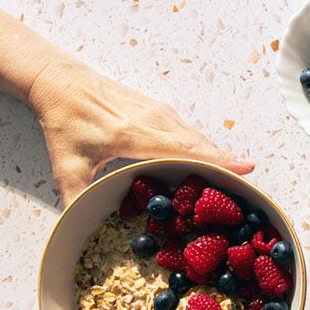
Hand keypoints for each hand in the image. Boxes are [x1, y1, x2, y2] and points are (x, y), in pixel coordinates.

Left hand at [28, 61, 253, 202]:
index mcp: (134, 134)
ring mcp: (161, 113)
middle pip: (200, 145)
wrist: (60, 80)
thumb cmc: (65, 121)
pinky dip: (205, 148)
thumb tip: (78, 228)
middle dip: (226, 165)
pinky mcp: (162, 111)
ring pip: (198, 138)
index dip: (215, 160)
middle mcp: (155, 120)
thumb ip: (76, 197)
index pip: (184, 149)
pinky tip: (211, 162)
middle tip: (248, 186)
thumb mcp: (67, 164)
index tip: (245, 168)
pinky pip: (191, 132)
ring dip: (218, 157)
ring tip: (237, 178)